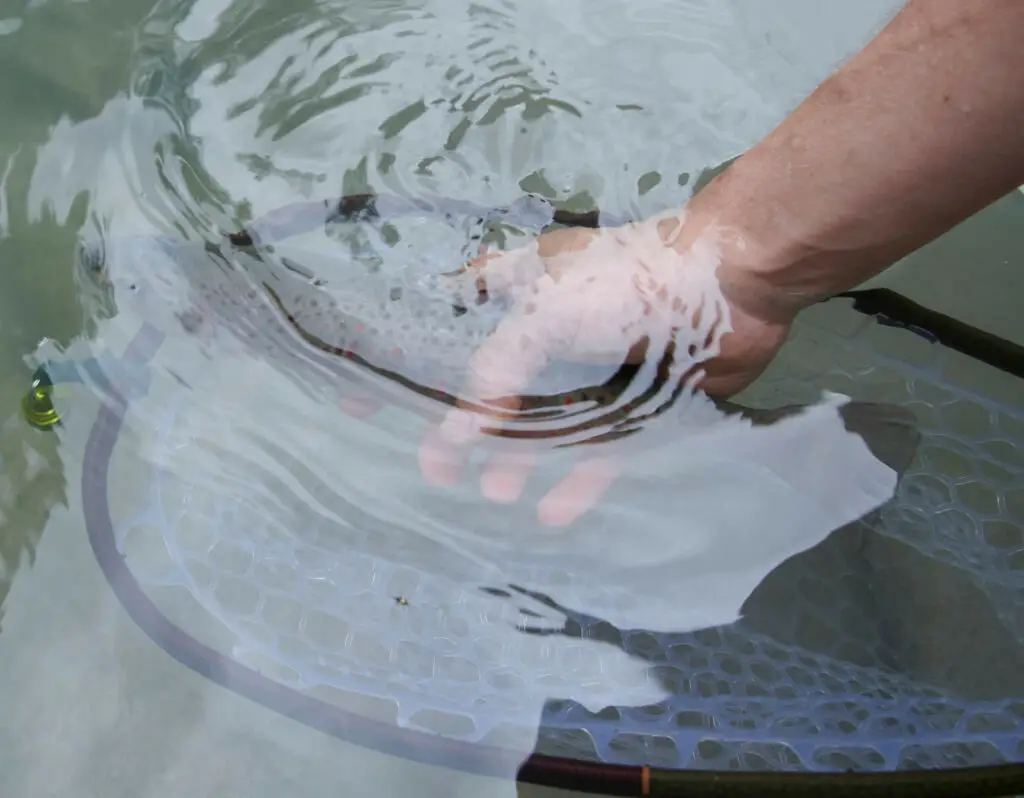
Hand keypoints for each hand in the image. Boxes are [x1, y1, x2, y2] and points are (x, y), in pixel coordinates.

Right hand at [416, 209, 793, 525]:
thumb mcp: (540, 319)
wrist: (730, 285)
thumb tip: (457, 434)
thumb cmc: (623, 286)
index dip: (409, 362)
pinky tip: (552, 513)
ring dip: (520, 460)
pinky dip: (578, 481)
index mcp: (520, 295)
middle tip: (439, 475)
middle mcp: (551, 334)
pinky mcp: (638, 404)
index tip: (367, 403)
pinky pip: (602, 451)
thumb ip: (495, 374)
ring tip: (496, 497)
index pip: (449, 329)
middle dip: (467, 432)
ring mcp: (594, 371)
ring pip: (547, 426)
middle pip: (497, 389)